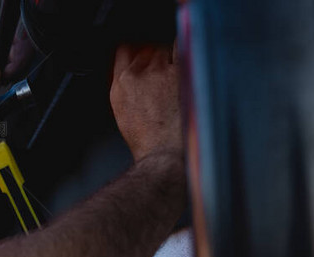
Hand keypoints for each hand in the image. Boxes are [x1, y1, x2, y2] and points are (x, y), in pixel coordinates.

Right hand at [110, 44, 181, 160]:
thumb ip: (128, 88)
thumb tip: (138, 76)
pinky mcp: (180, 72)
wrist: (165, 153)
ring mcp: (159, 71)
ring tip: (180, 70)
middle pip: (147, 47)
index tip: (146, 54)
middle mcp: (137, 74)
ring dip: (171, 53)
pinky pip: (182, 49)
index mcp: (121, 84)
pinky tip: (192, 59)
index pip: (124, 50)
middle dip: (157, 54)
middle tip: (168, 68)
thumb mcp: (124, 113)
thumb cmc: (148, 141)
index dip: (137, 50)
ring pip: (164, 47)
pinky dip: (186, 50)